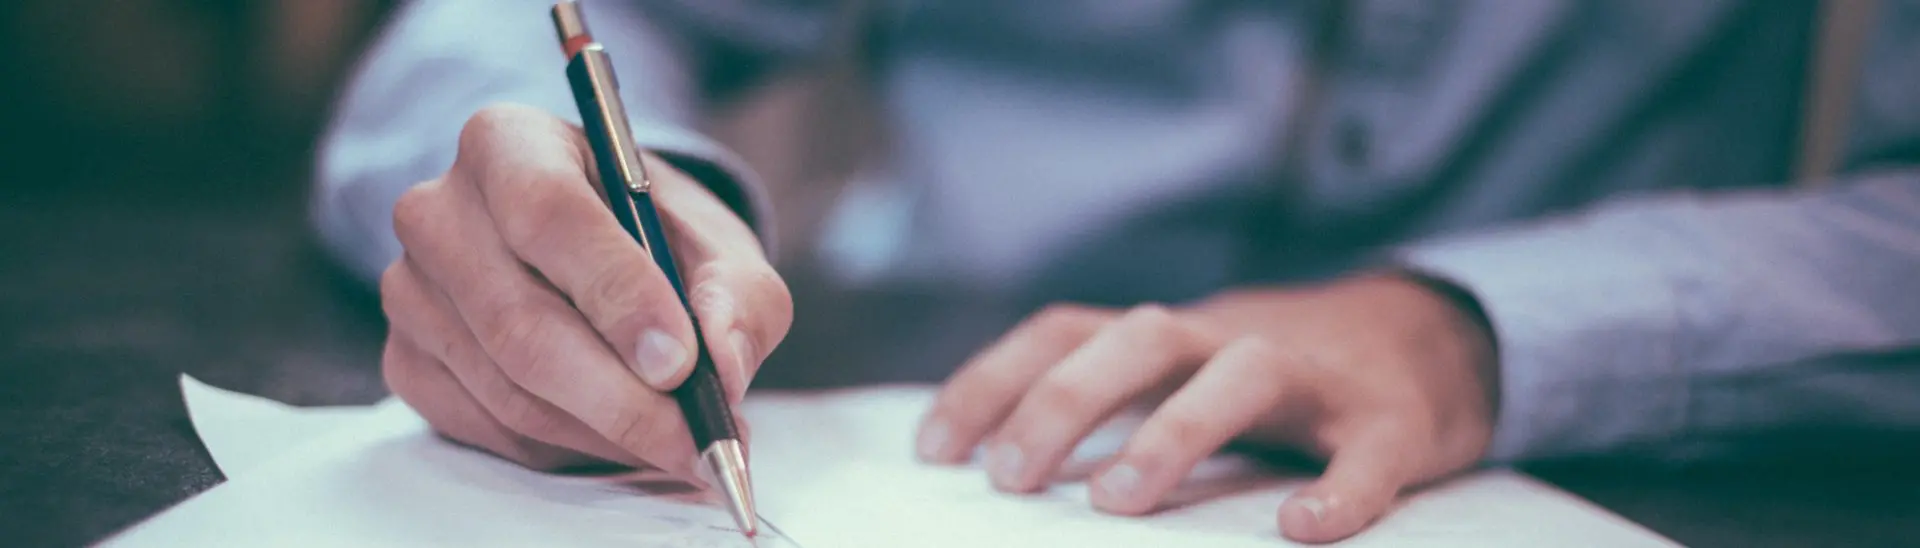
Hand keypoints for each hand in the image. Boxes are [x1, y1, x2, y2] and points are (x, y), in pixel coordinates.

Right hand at [379, 104, 791, 477]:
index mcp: (508, 143)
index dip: (616, 293)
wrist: (597, 254)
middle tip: (696, 440)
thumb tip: (722, 365)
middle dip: (621, 398)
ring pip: (508, 389)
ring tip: (679, 444)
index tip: (680, 361)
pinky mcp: (406, 361)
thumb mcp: (718, 246)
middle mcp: (439, 210)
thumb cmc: (655, 238)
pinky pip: (488, 427)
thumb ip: (737, 296)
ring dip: (605, 433)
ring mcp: (411, 291)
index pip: (548, 214)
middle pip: (520, 322)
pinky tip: (619, 438)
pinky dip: (567, 448)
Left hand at [916, 273, 1497, 542]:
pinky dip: (1339, 489)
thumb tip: (1004, 472)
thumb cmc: (1278, 381)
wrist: (1434, 338)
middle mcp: (1231, 340)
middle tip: (1010, 479)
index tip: (934, 450)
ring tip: (1119, 501)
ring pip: (1243, 374)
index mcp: (1171, 338)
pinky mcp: (1393, 421)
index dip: (993, 381)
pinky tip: (1303, 528)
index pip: (1065, 332)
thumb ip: (1112, 409)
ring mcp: (1316, 376)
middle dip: (1065, 401)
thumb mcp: (1184, 376)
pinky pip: (1367, 452)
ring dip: (1174, 430)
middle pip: (1140, 338)